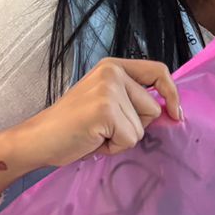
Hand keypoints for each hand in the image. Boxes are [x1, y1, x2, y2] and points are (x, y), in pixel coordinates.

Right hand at [15, 57, 182, 170]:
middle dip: (134, 126)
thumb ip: (132, 99)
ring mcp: (108, 90)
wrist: (39, 138)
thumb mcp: (106, 101)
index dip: (172, 94)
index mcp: (113, 66)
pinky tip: (93, 140)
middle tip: (103, 127)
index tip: (175, 113)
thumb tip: (171, 111)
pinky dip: (113, 147)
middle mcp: (112, 72)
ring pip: (142, 127)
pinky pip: (129, 139)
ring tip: (96, 133)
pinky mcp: (105, 110)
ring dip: (121, 139)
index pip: (158, 71)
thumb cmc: (73, 125)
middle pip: (154, 107)